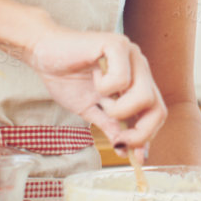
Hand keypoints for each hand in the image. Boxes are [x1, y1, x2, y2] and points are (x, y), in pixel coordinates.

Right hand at [26, 25, 166, 152]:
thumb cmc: (67, 78)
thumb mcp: (91, 110)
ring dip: (119, 109)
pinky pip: (121, 79)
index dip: (147, 136)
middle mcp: (140, 67)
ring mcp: (131, 54)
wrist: (43, 53)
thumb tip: (125, 151)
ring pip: (144, 96)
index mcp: (137, 82)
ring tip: (101, 99)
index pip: (156, 113)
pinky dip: (104, 87)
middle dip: (139, 132)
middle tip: (118, 138)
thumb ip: (110, 127)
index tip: (133, 156)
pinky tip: (94, 76)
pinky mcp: (116, 44)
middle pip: (157, 108)